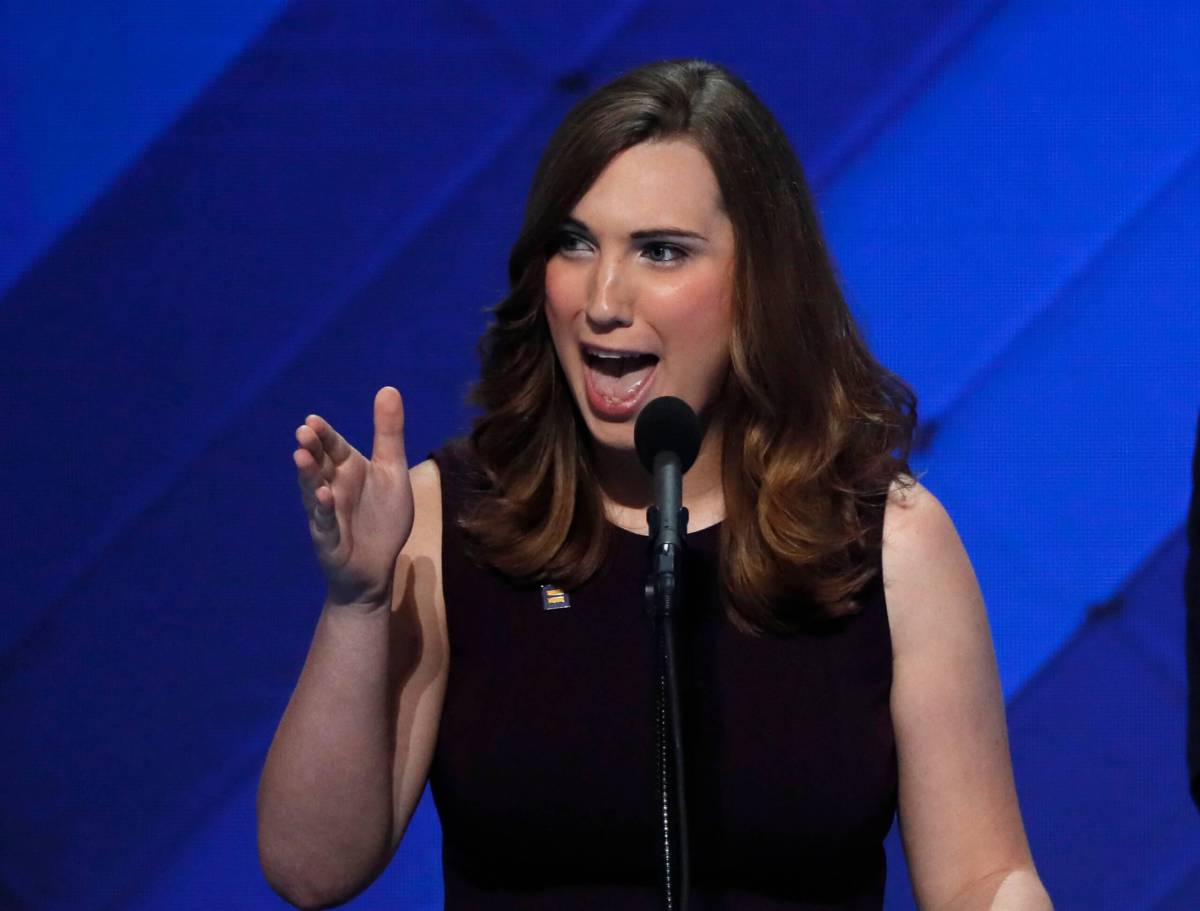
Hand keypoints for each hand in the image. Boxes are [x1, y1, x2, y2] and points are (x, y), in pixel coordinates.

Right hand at [293, 387, 414, 610]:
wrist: (378, 565)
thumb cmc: (382, 517)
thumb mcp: (392, 471)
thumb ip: (389, 433)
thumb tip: (388, 388)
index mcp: (347, 468)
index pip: (332, 445)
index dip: (324, 434)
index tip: (312, 420)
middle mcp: (332, 486)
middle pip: (318, 463)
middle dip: (311, 448)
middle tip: (303, 432)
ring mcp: (326, 512)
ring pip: (313, 490)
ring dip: (308, 475)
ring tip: (301, 457)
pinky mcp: (329, 538)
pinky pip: (324, 522)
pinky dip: (323, 510)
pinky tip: (324, 497)